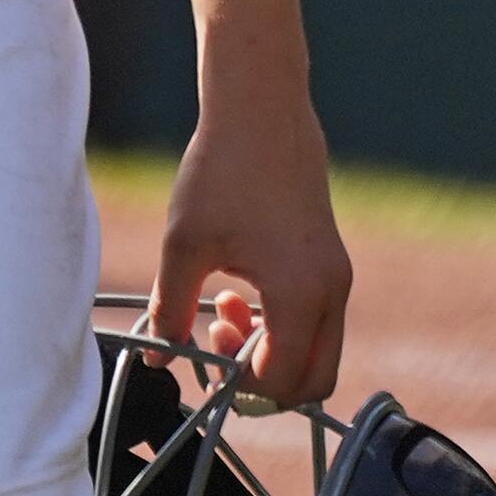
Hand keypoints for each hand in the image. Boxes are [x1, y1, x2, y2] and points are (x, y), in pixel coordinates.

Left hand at [148, 77, 350, 407]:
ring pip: (316, 350)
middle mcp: (332, 292)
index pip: (280, 382)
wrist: (260, 108)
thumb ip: (170, 310)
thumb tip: (158, 358)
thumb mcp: (184, 245)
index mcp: (301, 295)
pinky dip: (282, 324)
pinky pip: (316, 319)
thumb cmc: (221, 171)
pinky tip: (237, 291)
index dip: (238, 388)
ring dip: (270, 350)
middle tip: (216, 346)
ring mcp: (338, 275)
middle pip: (314, 381)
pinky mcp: (332, 259)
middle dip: (263, 381)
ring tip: (220, 311)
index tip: (200, 360)